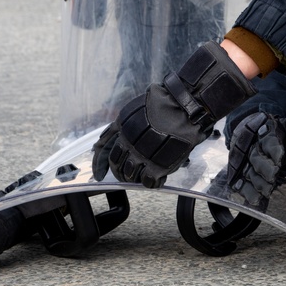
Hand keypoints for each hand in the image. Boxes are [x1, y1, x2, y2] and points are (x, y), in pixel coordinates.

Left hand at [92, 42, 256, 187]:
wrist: (187, 106)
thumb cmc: (165, 103)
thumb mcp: (134, 109)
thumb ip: (119, 126)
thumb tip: (105, 139)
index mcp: (122, 129)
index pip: (103, 151)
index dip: (99, 164)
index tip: (98, 173)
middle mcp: (128, 144)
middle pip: (117, 165)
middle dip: (120, 172)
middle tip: (127, 174)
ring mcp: (142, 156)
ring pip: (130, 175)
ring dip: (134, 177)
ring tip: (143, 175)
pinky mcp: (157, 166)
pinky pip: (148, 181)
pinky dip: (151, 181)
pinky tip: (156, 178)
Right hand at [225, 112, 285, 205]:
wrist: (257, 134)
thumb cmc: (281, 133)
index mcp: (267, 135)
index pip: (269, 142)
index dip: (274, 149)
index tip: (281, 156)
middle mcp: (254, 148)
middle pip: (257, 158)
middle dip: (265, 168)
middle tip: (274, 175)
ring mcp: (247, 163)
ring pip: (250, 172)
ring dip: (258, 182)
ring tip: (268, 190)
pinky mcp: (242, 176)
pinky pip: (242, 185)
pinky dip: (248, 193)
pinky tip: (256, 200)